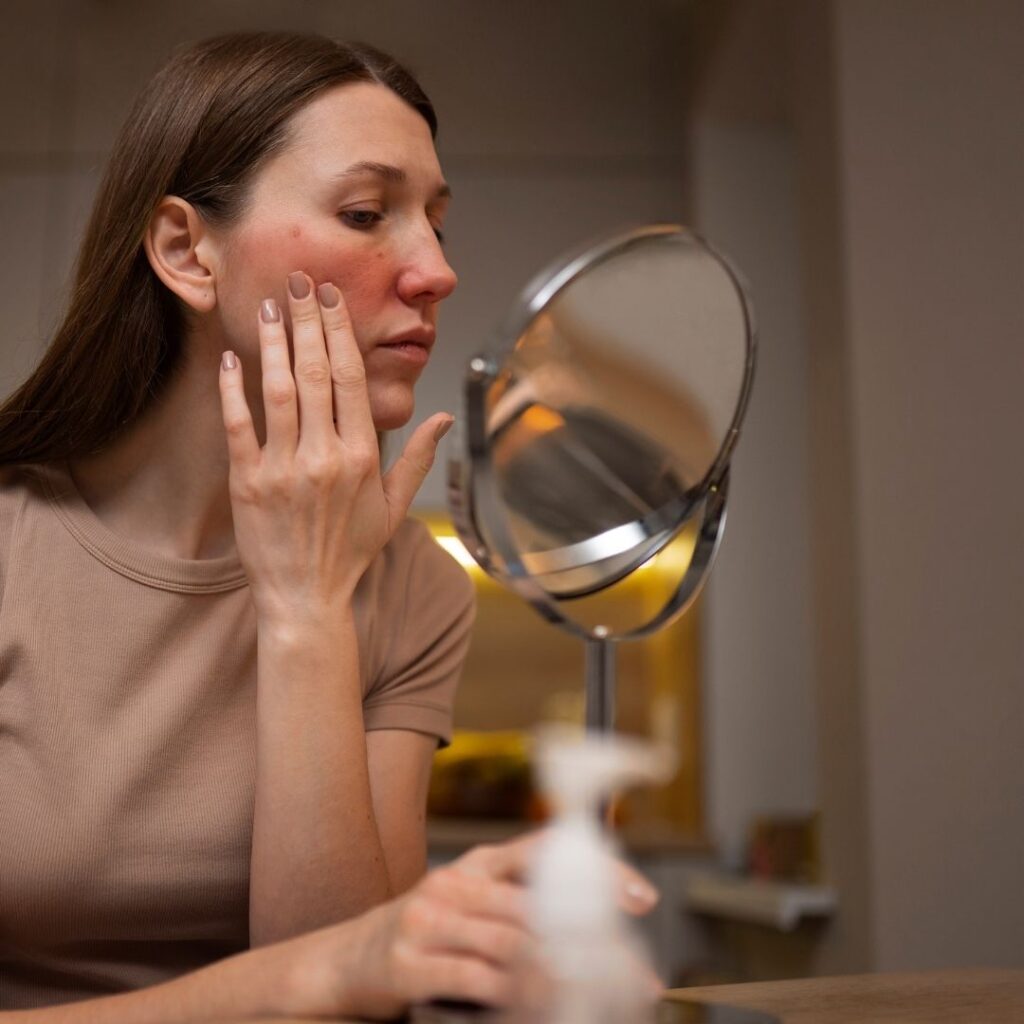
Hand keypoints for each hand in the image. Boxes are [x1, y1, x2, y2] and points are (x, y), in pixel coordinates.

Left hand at [217, 272, 452, 623]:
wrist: (306, 596)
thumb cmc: (351, 551)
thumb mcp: (394, 508)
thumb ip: (417, 459)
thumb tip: (444, 420)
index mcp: (362, 456)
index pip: (353, 378)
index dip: (341, 331)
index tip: (332, 299)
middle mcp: (325, 455)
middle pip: (318, 372)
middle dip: (308, 320)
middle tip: (300, 280)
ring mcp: (284, 468)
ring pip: (279, 390)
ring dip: (274, 343)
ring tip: (268, 306)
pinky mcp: (248, 482)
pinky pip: (238, 425)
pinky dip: (232, 389)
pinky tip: (232, 358)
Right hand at [284, 831, 659, 1019]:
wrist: (347, 959)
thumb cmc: (424, 934)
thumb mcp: (472, 904)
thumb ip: (520, 904)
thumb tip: (591, 928)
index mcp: (479, 863)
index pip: (547, 853)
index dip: (597, 869)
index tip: (642, 895)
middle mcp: (455, 882)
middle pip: (537, 904)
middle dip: (591, 939)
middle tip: (630, 969)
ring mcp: (428, 920)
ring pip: (510, 941)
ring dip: (558, 971)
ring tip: (594, 992)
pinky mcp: (406, 963)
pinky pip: (473, 977)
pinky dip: (511, 994)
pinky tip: (537, 1004)